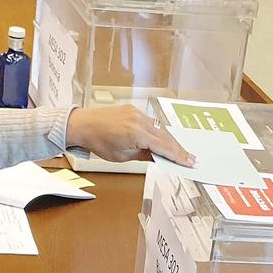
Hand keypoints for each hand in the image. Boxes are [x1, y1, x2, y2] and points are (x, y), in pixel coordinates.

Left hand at [65, 104, 194, 165]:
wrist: (83, 124)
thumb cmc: (98, 141)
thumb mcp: (122, 156)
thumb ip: (144, 155)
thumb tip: (159, 158)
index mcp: (137, 133)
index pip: (163, 147)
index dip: (177, 156)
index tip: (188, 162)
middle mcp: (139, 120)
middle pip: (165, 137)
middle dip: (177, 148)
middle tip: (189, 158)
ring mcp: (137, 113)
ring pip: (160, 128)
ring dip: (169, 140)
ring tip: (178, 151)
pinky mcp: (133, 110)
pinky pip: (151, 122)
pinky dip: (158, 131)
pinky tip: (163, 139)